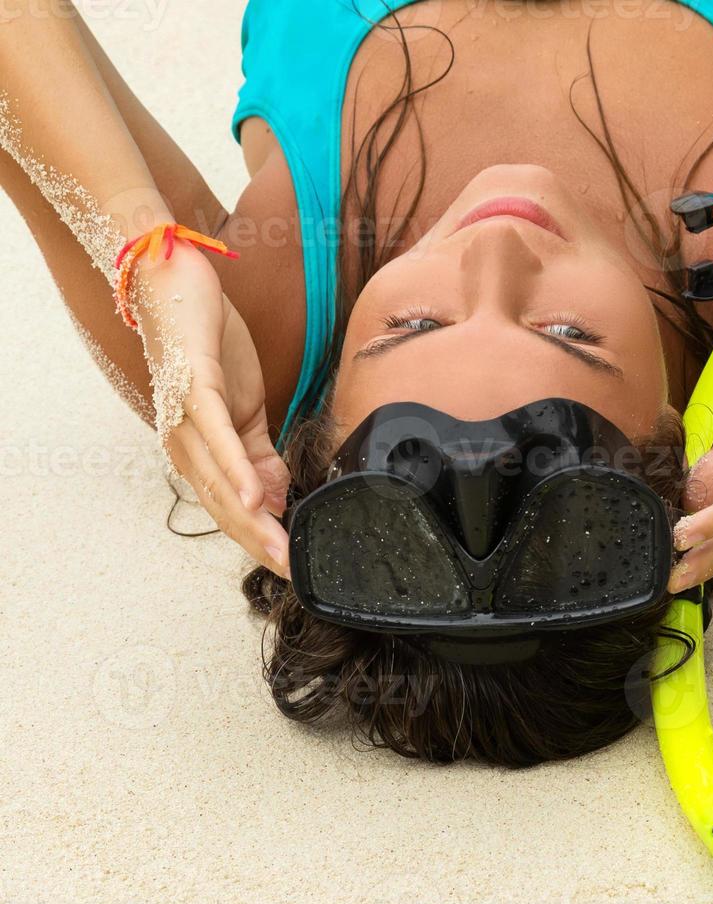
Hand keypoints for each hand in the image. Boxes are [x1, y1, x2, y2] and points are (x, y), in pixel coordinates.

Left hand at [133, 246, 291, 576]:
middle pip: (224, 506)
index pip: (230, 509)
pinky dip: (239, 472)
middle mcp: (184, 443)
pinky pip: (218, 439)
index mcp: (198, 449)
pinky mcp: (195, 388)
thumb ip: (259, 455)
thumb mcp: (243, 407)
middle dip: (260, 543)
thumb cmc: (207, 342)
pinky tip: (259, 497)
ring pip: (220, 482)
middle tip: (295, 570)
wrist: (175, 282)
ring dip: (252, 521)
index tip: (294, 567)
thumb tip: (276, 499)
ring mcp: (186, 418)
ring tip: (282, 548)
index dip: (260, 541)